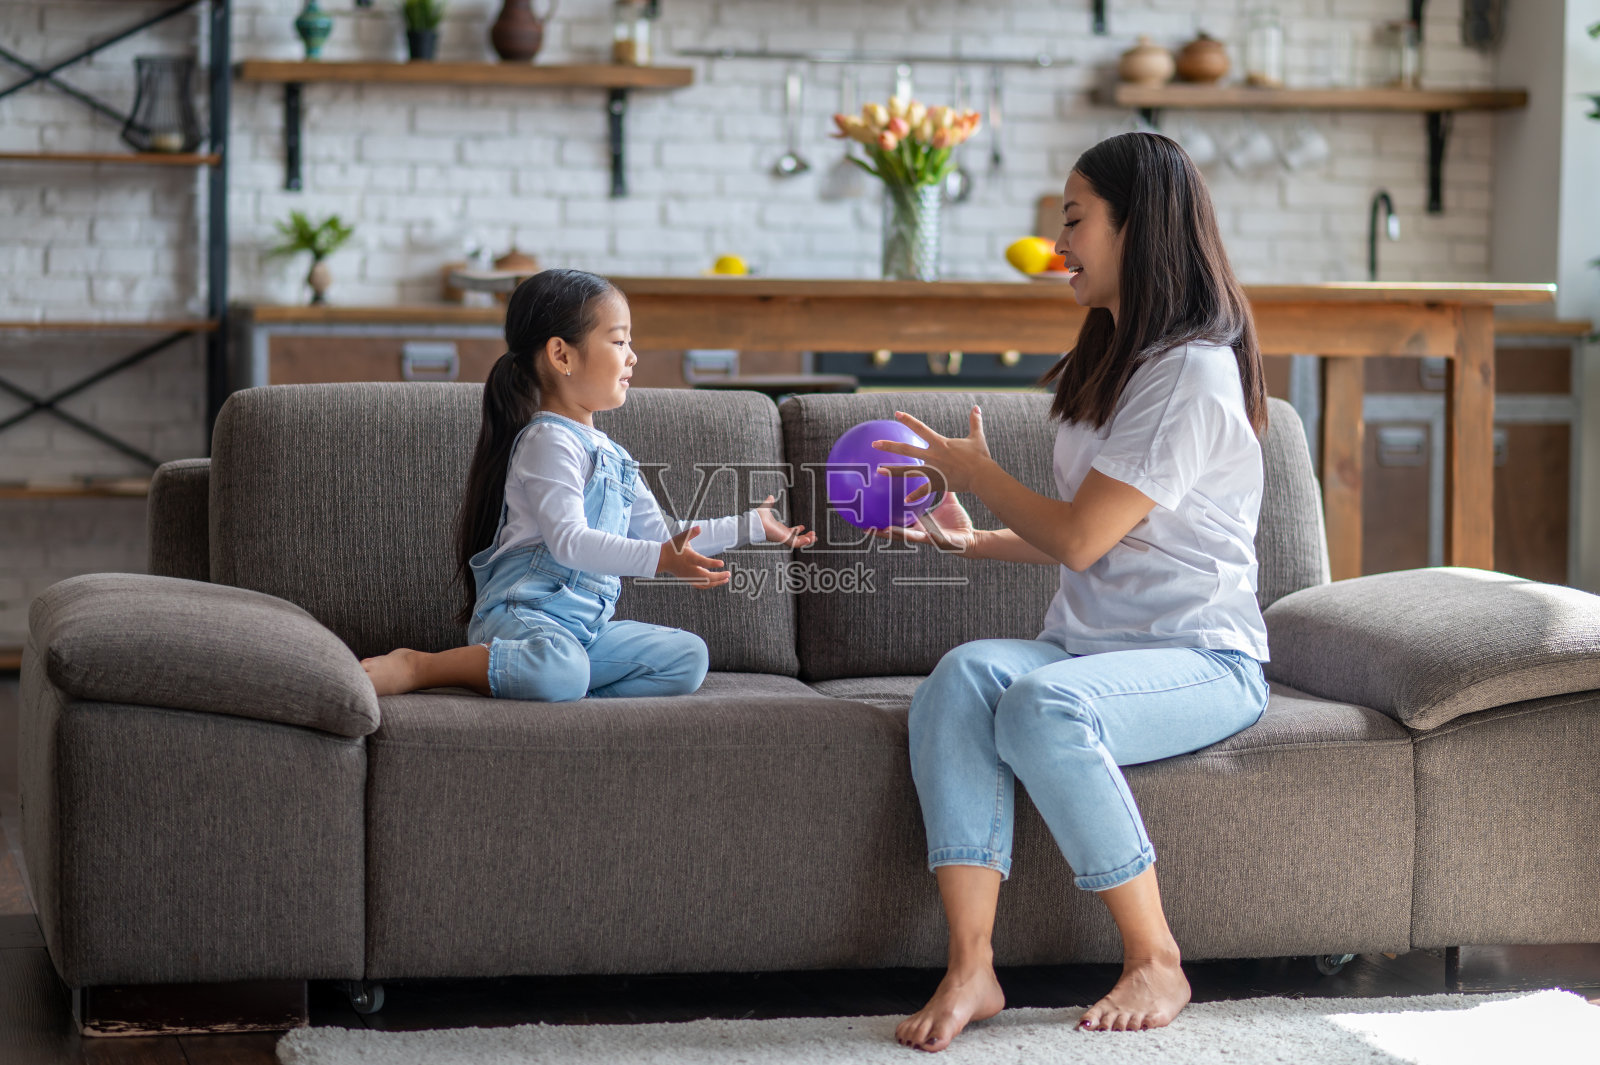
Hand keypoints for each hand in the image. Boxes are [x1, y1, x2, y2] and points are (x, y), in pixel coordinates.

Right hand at [656, 525, 729, 588]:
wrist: (661, 559)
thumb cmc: (672, 548)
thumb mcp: (681, 538)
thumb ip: (691, 533)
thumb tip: (699, 528)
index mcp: (689, 558)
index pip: (703, 562)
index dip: (713, 563)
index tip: (722, 563)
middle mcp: (690, 569)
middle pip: (706, 576)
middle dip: (719, 576)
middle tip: (728, 574)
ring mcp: (689, 576)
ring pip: (704, 583)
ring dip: (716, 582)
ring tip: (726, 579)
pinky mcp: (688, 580)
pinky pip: (700, 585)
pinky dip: (709, 585)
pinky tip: (716, 582)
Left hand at [756, 494, 817, 548]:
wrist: (755, 522)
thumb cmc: (758, 518)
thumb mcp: (766, 508)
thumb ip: (769, 503)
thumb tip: (770, 496)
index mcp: (779, 529)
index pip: (791, 532)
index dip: (798, 530)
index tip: (803, 526)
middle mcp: (782, 535)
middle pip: (797, 539)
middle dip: (806, 537)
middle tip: (813, 535)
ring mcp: (783, 538)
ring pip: (798, 542)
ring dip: (807, 541)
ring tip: (814, 538)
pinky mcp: (784, 539)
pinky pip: (796, 543)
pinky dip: (803, 542)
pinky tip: (810, 539)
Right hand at [870, 491, 983, 557]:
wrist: (972, 538)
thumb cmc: (959, 522)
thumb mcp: (948, 502)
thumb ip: (942, 487)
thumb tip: (938, 470)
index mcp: (920, 522)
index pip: (899, 518)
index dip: (885, 515)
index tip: (870, 509)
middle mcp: (921, 531)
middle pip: (896, 531)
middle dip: (881, 530)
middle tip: (866, 527)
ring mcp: (929, 538)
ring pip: (909, 538)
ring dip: (898, 536)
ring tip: (885, 531)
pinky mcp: (941, 542)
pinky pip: (935, 540)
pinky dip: (931, 538)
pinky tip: (927, 534)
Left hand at [871, 406, 992, 502]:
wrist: (982, 475)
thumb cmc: (980, 456)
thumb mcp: (977, 437)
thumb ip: (975, 421)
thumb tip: (977, 407)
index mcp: (940, 443)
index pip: (920, 428)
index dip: (908, 420)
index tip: (896, 414)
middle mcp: (933, 455)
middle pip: (906, 449)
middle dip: (889, 446)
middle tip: (874, 443)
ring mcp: (933, 470)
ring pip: (909, 470)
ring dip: (892, 471)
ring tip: (878, 471)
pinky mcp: (938, 483)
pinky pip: (923, 490)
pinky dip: (915, 496)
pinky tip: (905, 501)